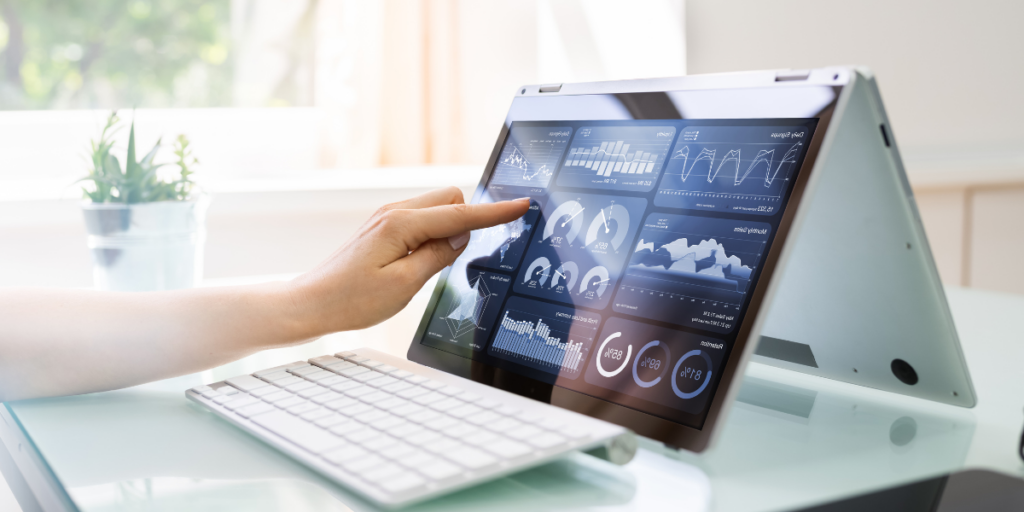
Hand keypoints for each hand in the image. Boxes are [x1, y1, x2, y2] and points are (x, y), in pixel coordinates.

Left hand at [286, 187, 528, 337]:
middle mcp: (394, 212)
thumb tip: (462, 236)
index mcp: (402, 224)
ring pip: (436, 207)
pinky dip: (433, 233)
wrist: (311, 303)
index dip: (494, 212)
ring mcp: (387, 218)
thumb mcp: (405, 285)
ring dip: (447, 228)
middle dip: (466, 219)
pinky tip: (421, 261)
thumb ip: (439, 255)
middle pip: (450, 198)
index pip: (460, 214)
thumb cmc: (352, 299)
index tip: (522, 205)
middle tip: (455, 258)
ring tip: (428, 267)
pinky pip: (421, 219)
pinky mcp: (383, 228)